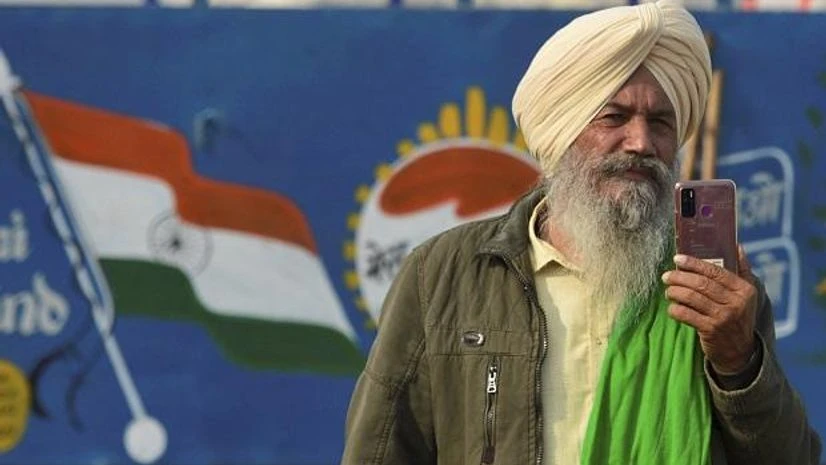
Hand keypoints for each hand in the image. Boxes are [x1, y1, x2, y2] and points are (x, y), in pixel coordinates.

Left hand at [661, 246, 757, 372]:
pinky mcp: (710, 330)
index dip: (694, 263)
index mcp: (745, 290)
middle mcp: (736, 303)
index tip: (677, 259)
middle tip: (667, 276)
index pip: (715, 271)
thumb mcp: (747, 295)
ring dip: (674, 292)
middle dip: (679, 277)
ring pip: (691, 297)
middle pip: (701, 283)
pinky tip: (672, 308)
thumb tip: (737, 246)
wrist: (740, 351)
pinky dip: (675, 309)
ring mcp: (723, 317)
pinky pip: (685, 314)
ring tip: (668, 290)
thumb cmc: (738, 317)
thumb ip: (743, 270)